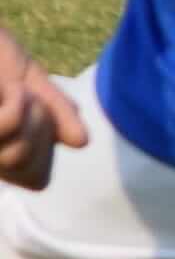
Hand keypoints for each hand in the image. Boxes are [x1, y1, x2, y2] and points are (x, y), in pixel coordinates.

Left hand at [0, 24, 81, 190]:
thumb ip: (56, 111)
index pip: (36, 179)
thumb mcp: (29, 79)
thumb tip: (82, 143)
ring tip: (10, 88)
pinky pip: (9, 127)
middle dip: (41, 131)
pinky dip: (18, 104)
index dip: (44, 152)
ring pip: (19, 156)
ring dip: (27, 115)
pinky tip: (7, 86)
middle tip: (22, 96)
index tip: (34, 112)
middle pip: (33, 175)